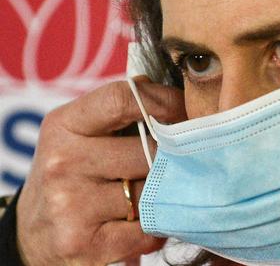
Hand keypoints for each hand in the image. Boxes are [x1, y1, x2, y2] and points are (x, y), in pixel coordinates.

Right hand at [16, 78, 185, 265]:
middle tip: (175, 161)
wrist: (32, 235)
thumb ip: (125, 111)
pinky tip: (142, 221)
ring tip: (151, 193)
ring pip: (152, 191)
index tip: (185, 111)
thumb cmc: (73, 173)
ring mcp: (71, 205)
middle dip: (169, 157)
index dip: (164, 101)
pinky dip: (155, 226)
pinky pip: (148, 229)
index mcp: (64, 125)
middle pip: (148, 149)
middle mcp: (62, 162)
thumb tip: (180, 96)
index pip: (122, 99)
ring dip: (162, 194)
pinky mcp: (85, 245)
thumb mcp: (83, 132)